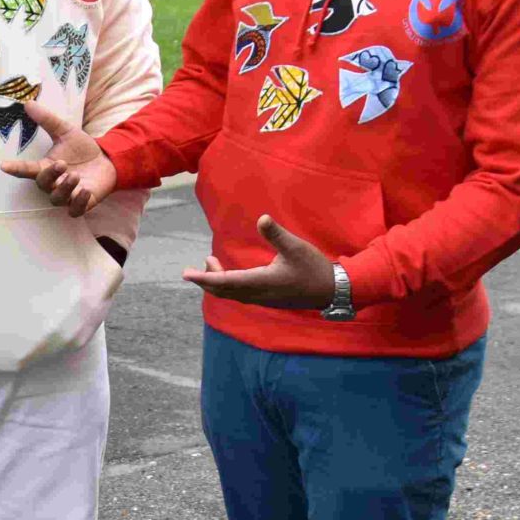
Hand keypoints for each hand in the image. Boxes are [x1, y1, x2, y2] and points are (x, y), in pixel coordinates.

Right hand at [1, 103, 116, 215]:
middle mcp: (53, 183)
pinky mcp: (82, 203)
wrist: (107, 161)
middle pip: (43, 185)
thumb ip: (47, 120)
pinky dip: (77, 203)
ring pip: (57, 199)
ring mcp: (67, 195)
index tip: (4, 165)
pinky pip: (75, 210)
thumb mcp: (66, 131)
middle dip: (50, 175)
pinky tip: (84, 191)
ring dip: (64, 188)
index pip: (27, 169)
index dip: (16, 168)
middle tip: (62, 164)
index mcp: (46, 167)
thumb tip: (28, 103)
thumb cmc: (82, 149)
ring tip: (74, 175)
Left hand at [182, 214, 338, 309]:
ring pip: (232, 294)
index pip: (226, 282)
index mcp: (262, 282)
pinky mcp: (268, 300)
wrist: (332, 291)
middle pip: (224, 291)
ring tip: (210, 263)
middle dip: (206, 281)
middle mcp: (259, 295)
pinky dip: (229, 286)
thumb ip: (277, 234)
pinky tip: (230, 275)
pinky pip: (241, 295)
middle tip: (192, 269)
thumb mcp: (296, 247)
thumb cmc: (314, 268)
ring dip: (217, 283)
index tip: (186, 275)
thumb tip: (262, 218)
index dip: (204, 278)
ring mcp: (263, 300)